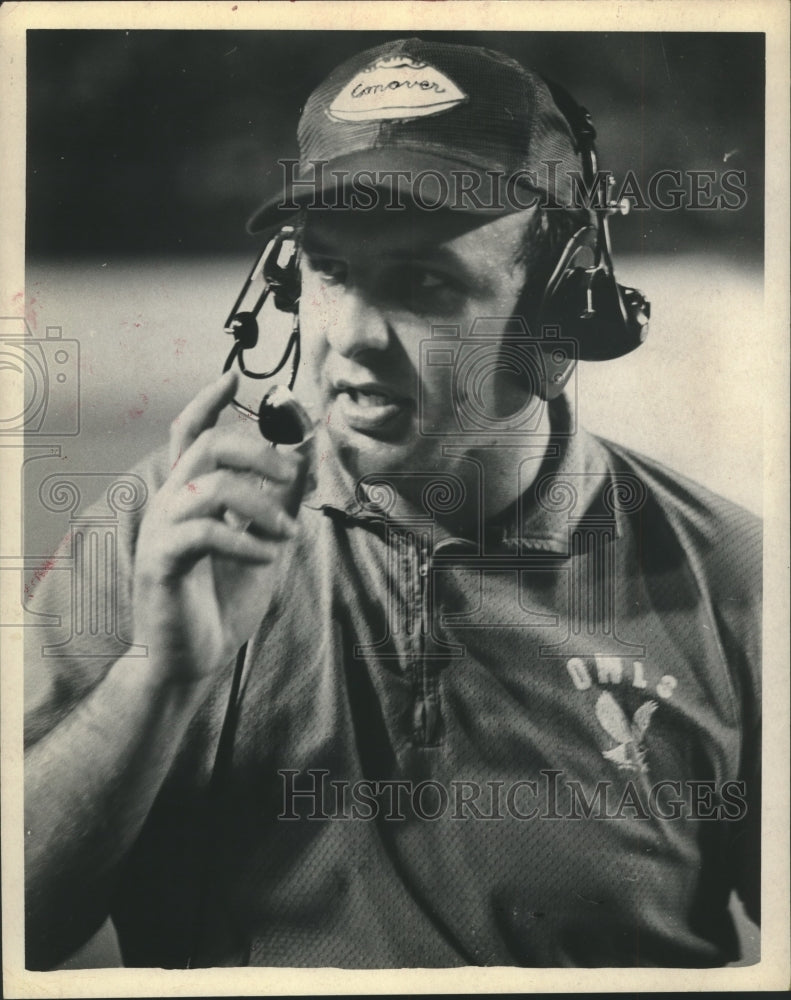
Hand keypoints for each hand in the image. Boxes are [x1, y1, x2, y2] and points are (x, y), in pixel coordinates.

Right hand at [132, 371, 303, 685]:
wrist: (193, 660)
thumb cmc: (224, 599)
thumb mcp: (266, 540)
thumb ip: (281, 498)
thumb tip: (306, 450)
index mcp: (191, 494)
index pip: (191, 434)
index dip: (208, 402)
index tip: (233, 377)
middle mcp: (172, 504)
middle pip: (207, 445)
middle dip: (258, 449)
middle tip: (293, 473)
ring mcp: (163, 531)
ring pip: (209, 485)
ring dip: (261, 503)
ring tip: (288, 534)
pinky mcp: (161, 562)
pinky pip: (203, 532)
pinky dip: (245, 539)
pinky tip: (268, 554)